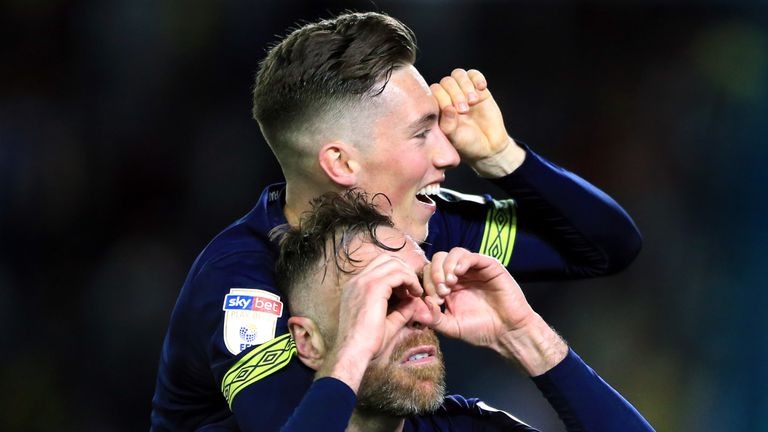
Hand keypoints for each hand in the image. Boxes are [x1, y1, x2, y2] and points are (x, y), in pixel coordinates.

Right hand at [334, 254, 423, 360]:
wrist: (353, 352)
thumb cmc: (366, 343)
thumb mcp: (387, 323)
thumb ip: (400, 311)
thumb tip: (414, 302)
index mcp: (355, 287)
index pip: (379, 267)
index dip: (397, 274)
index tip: (407, 291)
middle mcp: (357, 280)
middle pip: (387, 259)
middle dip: (404, 270)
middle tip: (413, 288)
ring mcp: (363, 282)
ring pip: (393, 263)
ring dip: (408, 275)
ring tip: (416, 291)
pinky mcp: (372, 287)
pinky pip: (397, 273)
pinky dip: (409, 280)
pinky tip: (415, 294)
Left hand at [426, 247, 567, 374]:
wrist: (507, 332)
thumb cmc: (481, 330)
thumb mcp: (452, 327)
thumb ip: (434, 318)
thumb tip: (418, 307)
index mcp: (448, 287)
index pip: (429, 273)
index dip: (426, 284)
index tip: (434, 301)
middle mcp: (460, 275)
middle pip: (438, 259)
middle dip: (434, 274)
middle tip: (440, 292)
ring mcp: (473, 269)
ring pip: (452, 253)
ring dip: (446, 266)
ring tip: (449, 284)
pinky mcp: (488, 266)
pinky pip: (471, 256)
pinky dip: (461, 261)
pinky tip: (458, 274)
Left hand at [430, 69, 524, 175]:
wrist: (488, 146)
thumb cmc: (467, 144)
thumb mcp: (455, 138)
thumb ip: (448, 125)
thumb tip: (448, 108)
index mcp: (438, 108)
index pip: (434, 92)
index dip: (443, 98)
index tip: (454, 112)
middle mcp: (449, 97)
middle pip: (446, 82)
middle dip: (455, 94)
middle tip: (464, 110)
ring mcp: (463, 91)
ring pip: (458, 74)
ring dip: (465, 85)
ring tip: (473, 101)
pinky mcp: (478, 89)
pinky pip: (473, 74)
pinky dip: (477, 78)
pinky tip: (482, 88)